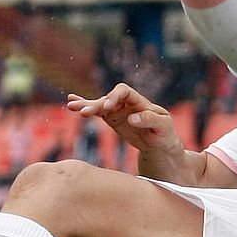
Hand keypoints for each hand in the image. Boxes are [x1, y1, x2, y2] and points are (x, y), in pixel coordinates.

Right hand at [67, 83, 183, 155]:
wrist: (162, 144)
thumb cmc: (166, 134)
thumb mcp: (164, 127)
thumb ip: (150, 120)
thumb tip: (132, 118)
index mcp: (139, 102)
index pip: (124, 91)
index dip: (114, 96)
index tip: (108, 107)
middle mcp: (127, 103)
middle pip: (107, 98)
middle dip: (96, 104)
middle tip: (85, 112)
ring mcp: (118, 111)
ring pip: (99, 105)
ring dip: (86, 105)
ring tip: (70, 106)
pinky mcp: (112, 120)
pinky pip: (97, 112)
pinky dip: (85, 107)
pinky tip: (71, 103)